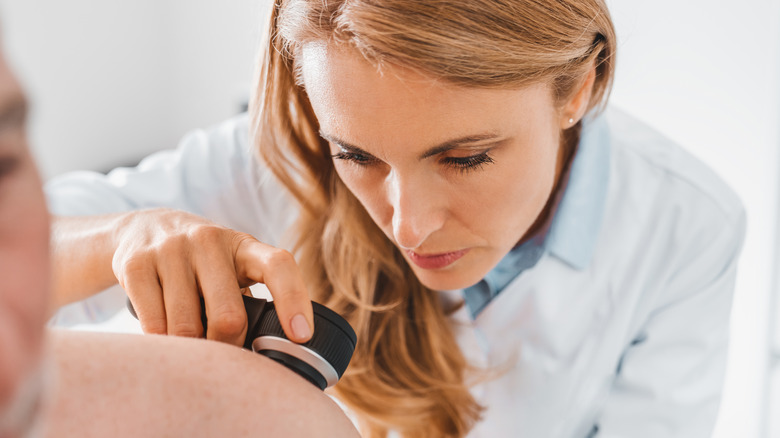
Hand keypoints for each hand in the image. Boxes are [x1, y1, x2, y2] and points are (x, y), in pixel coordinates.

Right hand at [112, 208, 312, 345]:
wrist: (145, 228)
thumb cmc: (203, 262)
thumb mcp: (233, 268)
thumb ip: (253, 300)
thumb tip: (271, 357)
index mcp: (244, 246)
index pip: (279, 266)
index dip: (294, 301)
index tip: (301, 337)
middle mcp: (209, 241)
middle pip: (228, 315)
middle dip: (228, 347)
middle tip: (223, 355)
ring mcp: (171, 250)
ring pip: (186, 328)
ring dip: (191, 350)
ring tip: (192, 346)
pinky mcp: (136, 265)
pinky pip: (153, 325)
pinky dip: (162, 343)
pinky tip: (165, 338)